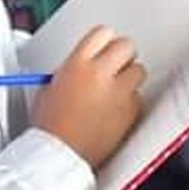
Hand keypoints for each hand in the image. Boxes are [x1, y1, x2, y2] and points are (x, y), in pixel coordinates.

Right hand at [32, 25, 143, 169]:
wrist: (59, 156)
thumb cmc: (50, 127)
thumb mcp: (50, 87)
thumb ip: (71, 69)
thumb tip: (88, 62)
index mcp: (78, 64)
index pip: (103, 33)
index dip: (103, 42)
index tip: (103, 49)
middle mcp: (101, 74)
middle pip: (127, 46)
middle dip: (122, 55)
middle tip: (114, 67)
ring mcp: (119, 93)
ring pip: (139, 70)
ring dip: (129, 78)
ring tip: (114, 92)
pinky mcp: (131, 112)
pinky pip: (139, 96)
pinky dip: (130, 101)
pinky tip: (114, 111)